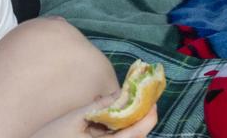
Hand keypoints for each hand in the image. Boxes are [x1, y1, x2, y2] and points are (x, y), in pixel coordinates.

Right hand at [31, 96, 158, 137]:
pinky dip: (117, 127)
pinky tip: (109, 113)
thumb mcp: (73, 120)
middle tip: (143, 94)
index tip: (152, 97)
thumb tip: (121, 92)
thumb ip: (98, 107)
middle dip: (141, 115)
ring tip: (127, 99)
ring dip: (130, 120)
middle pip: (135, 136)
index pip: (136, 132)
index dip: (148, 115)